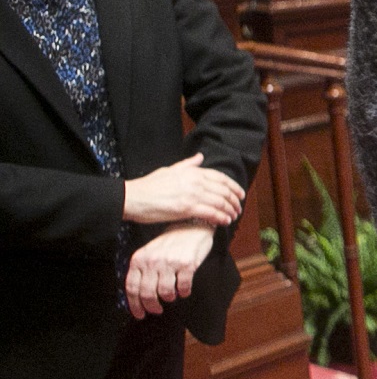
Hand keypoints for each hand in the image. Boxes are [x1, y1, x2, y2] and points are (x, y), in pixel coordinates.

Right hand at [123, 154, 243, 227]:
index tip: (240, 194)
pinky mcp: (187, 208)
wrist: (132, 197)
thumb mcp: (169, 169)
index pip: (221, 178)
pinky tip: (225, 221)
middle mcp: (195, 181)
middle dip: (235, 201)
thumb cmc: (148, 185)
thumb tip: (200, 157)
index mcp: (192, 172)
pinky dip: (221, 217)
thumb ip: (187, 164)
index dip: (234, 187)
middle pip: (224, 191)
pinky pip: (211, 213)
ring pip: (220, 203)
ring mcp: (192, 194)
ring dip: (230, 211)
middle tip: (238, 209)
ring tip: (233, 216)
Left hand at [126, 223, 214, 317]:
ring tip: (172, 296)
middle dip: (152, 306)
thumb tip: (139, 296)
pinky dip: (184, 292)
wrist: (191, 227)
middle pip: (147, 293)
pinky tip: (184, 290)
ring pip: (165, 292)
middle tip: (157, 310)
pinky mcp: (186, 264)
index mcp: (139, 259)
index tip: (140, 314)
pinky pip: (183, 287)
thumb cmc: (170, 243)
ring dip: (169, 298)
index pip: (132, 287)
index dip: (135, 304)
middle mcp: (152, 261)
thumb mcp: (150, 253)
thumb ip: (142, 270)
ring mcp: (169, 262)